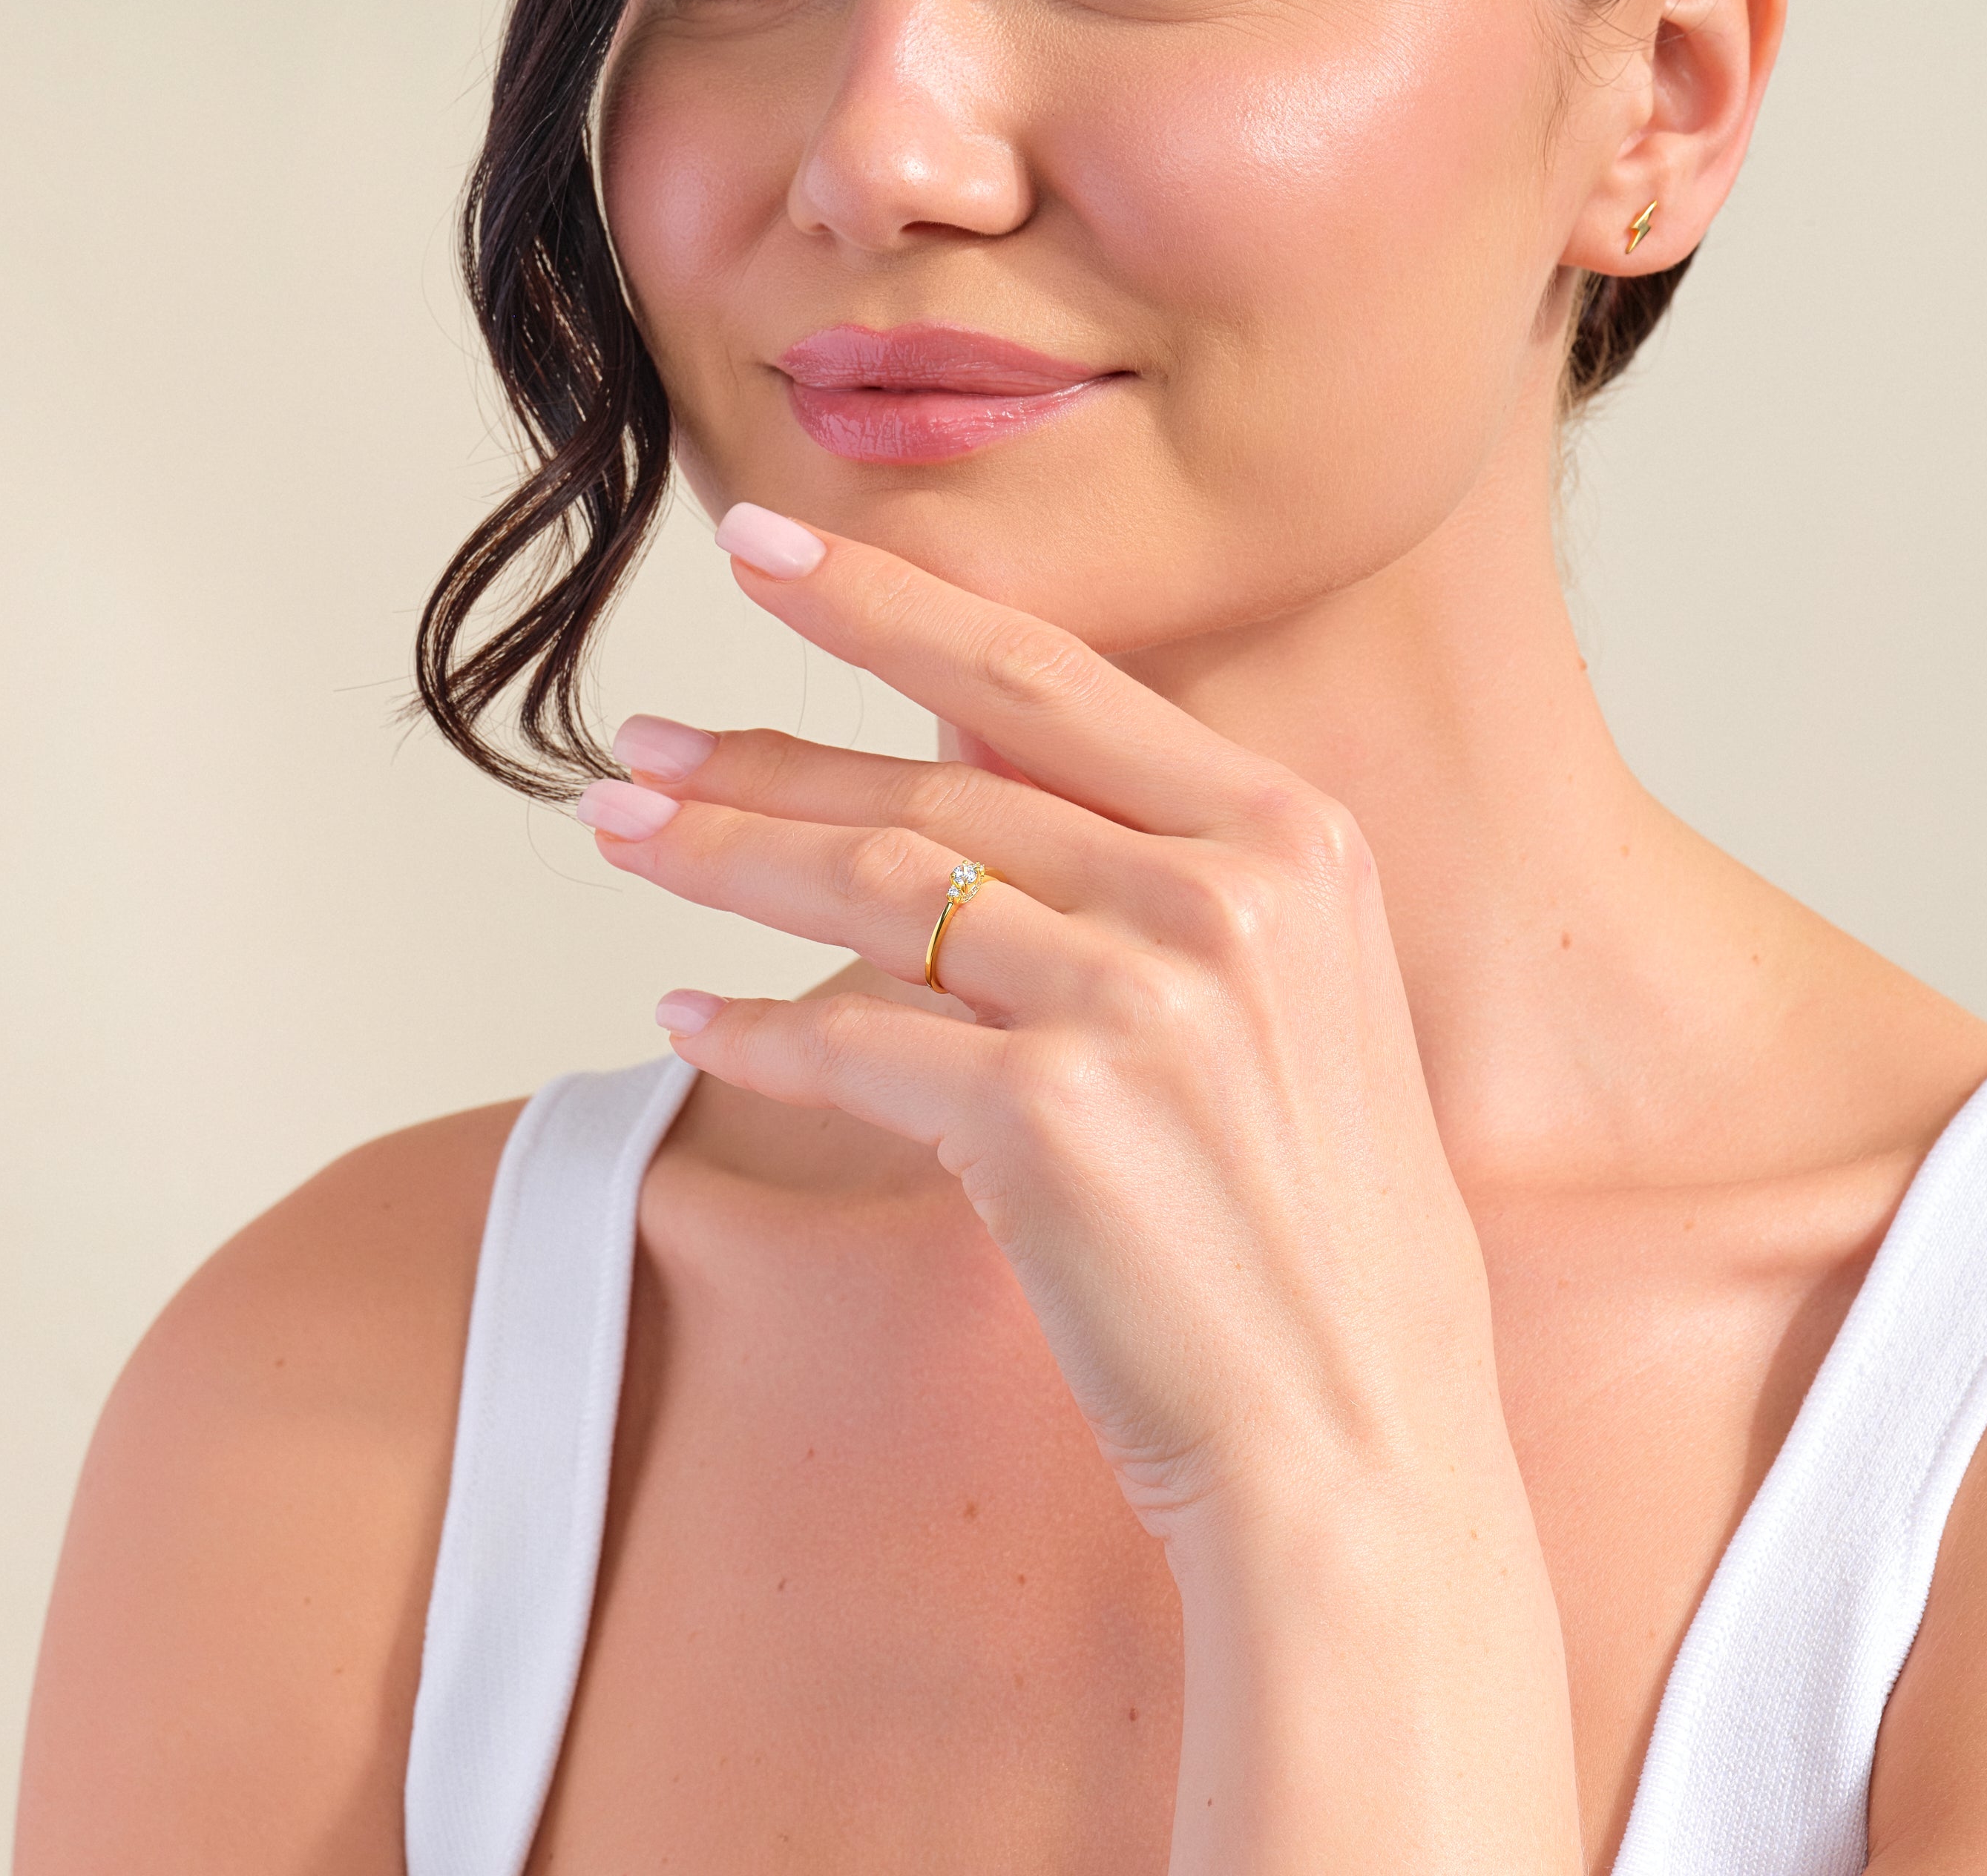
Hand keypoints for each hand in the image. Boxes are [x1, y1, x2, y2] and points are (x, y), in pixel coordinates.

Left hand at [577, 504, 1505, 1541]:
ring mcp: (1141, 1002)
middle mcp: (1226, 896)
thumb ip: (1161, 885)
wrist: (1360, 1435)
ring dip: (727, 856)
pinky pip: (854, 1042)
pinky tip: (691, 1020)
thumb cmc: (1318, 1238)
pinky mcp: (1050, 1119)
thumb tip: (974, 811)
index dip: (890, 604)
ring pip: (876, 886)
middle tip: (641, 744)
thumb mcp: (1296, 1008)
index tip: (768, 550)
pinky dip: (756, 1029)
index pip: (1050, 676)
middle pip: (940, 777)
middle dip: (766, 752)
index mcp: (1294, 841)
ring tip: (626, 837)